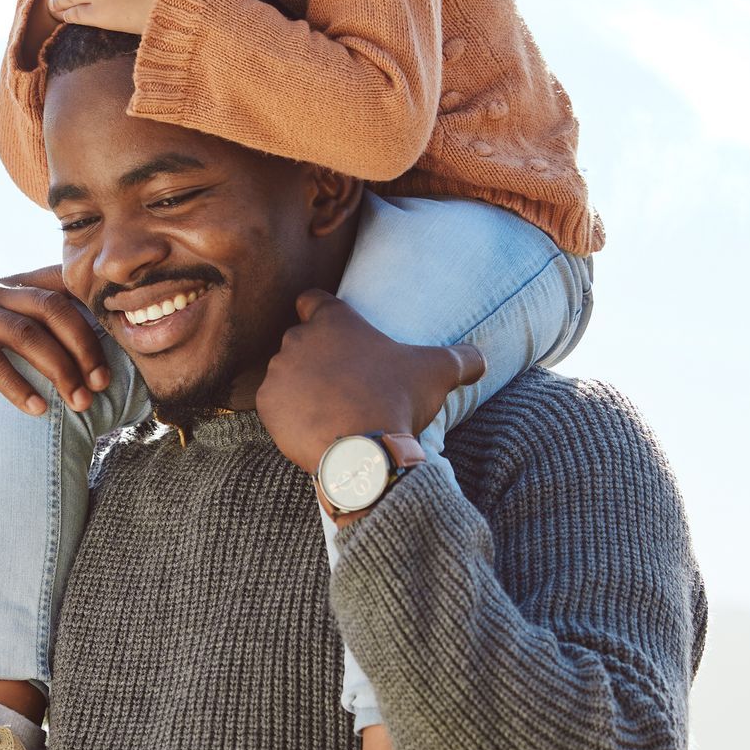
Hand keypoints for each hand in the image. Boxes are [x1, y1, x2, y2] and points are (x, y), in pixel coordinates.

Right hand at [0, 269, 110, 480]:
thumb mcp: (8, 357)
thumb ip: (43, 352)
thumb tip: (101, 375)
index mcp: (14, 289)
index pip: (64, 285)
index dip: (96, 311)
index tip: (121, 349)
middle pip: (53, 307)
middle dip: (85, 347)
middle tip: (101, 384)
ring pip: (24, 332)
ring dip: (58, 369)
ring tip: (78, 402)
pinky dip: (16, 386)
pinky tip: (36, 409)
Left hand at [254, 290, 484, 477]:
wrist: (361, 449)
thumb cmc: (396, 401)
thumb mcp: (437, 372)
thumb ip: (462, 358)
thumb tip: (482, 360)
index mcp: (334, 321)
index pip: (312, 299)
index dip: (318, 311)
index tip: (329, 329)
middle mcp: (299, 339)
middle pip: (300, 342)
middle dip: (315, 358)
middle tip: (341, 383)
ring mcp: (279, 371)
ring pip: (286, 374)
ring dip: (300, 386)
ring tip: (328, 409)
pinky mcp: (267, 404)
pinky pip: (274, 404)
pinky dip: (288, 414)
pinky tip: (312, 426)